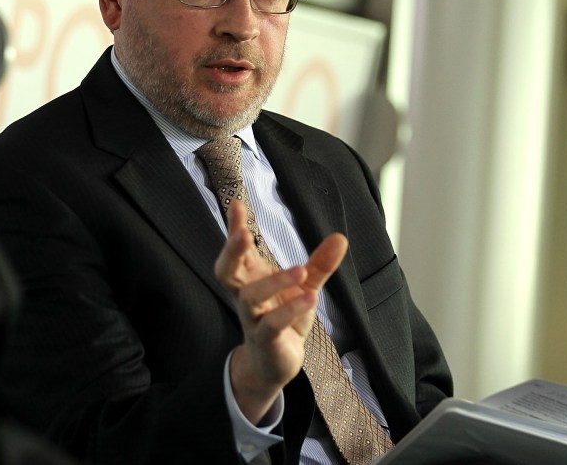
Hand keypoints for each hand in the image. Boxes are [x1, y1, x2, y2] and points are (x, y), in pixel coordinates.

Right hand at [214, 200, 347, 422]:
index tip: (236, 203)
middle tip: (244, 234)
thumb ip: (320, 263)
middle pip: (226, 271)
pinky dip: (289, 310)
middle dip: (231, 252)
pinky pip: (272, 324)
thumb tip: (340, 237)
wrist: (276, 363)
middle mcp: (246, 295)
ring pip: (251, 297)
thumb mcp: (305, 287)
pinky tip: (309, 298)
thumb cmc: (284, 318)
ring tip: (300, 271)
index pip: (237, 249)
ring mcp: (253, 318)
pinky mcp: (266, 340)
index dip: (234, 227)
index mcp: (250, 277)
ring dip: (274, 282)